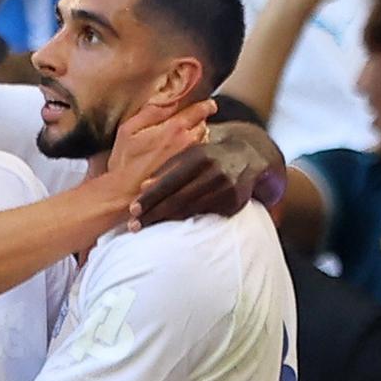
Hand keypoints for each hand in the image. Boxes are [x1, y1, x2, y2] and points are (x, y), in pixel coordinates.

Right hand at [108, 98, 214, 197]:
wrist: (124, 194)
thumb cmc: (125, 162)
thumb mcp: (129, 129)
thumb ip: (151, 112)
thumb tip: (170, 100)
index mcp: (174, 129)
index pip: (201, 109)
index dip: (205, 105)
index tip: (207, 104)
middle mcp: (189, 143)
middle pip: (204, 124)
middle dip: (198, 121)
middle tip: (187, 123)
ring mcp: (193, 160)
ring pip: (204, 141)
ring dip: (197, 137)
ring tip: (182, 141)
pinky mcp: (192, 174)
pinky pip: (201, 158)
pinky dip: (197, 153)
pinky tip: (182, 157)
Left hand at [128, 123, 268, 228]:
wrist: (248, 156)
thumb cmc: (207, 156)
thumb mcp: (188, 154)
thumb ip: (166, 169)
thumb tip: (142, 187)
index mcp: (200, 156)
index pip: (170, 181)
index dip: (150, 197)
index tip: (133, 210)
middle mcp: (215, 172)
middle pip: (179, 199)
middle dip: (154, 213)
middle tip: (134, 226)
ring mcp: (227, 189)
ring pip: (191, 210)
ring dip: (167, 220)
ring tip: (147, 226)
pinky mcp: (235, 203)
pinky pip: (206, 215)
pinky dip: (187, 220)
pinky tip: (171, 225)